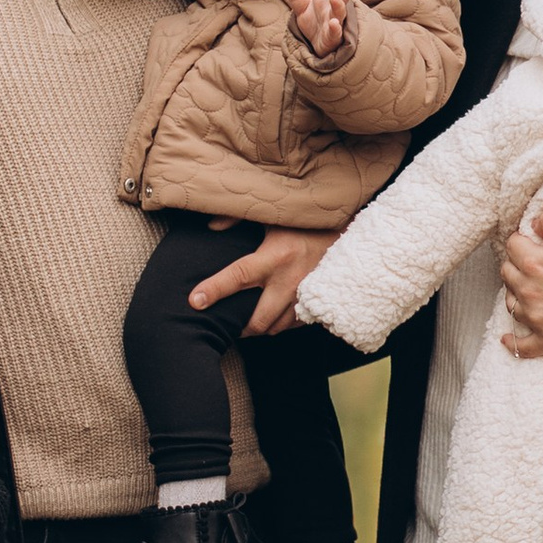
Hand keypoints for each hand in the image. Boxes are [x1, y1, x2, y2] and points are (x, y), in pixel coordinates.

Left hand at [187, 225, 327, 336]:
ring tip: (248, 322)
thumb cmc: (305, 222)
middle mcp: (290, 280)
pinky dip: (280, 325)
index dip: (214, 290)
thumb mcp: (273, 213)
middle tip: (227, 323)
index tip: (194, 302)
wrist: (348, 233)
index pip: (238, 276)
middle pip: (258, 320)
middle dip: (240, 327)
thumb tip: (211, 227)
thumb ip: (238, 216)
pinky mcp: (317, 304)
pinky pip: (293, 326)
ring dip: (260, 328)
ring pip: (276, 328)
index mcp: (275, 256)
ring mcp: (305, 296)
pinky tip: (272, 316)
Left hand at [283, 0, 362, 57]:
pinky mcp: (331, 38)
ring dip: (338, 5)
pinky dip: (334, 28)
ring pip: (339, 13)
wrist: (318, 47)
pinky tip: (333, 23)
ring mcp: (333, 23)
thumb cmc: (314, 24)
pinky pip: (334, 32)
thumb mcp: (302, 9)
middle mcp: (331, 9)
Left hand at [500, 204, 542, 357]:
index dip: (525, 240)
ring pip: (510, 303)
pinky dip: (512, 341)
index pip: (512, 245)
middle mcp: (529, 291)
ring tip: (534, 288)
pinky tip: (506, 338)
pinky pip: (521, 346)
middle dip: (518, 264)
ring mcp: (537, 319)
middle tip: (538, 263)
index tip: (538, 243)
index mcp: (534, 262)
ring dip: (517, 293)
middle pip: (507, 272)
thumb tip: (533, 225)